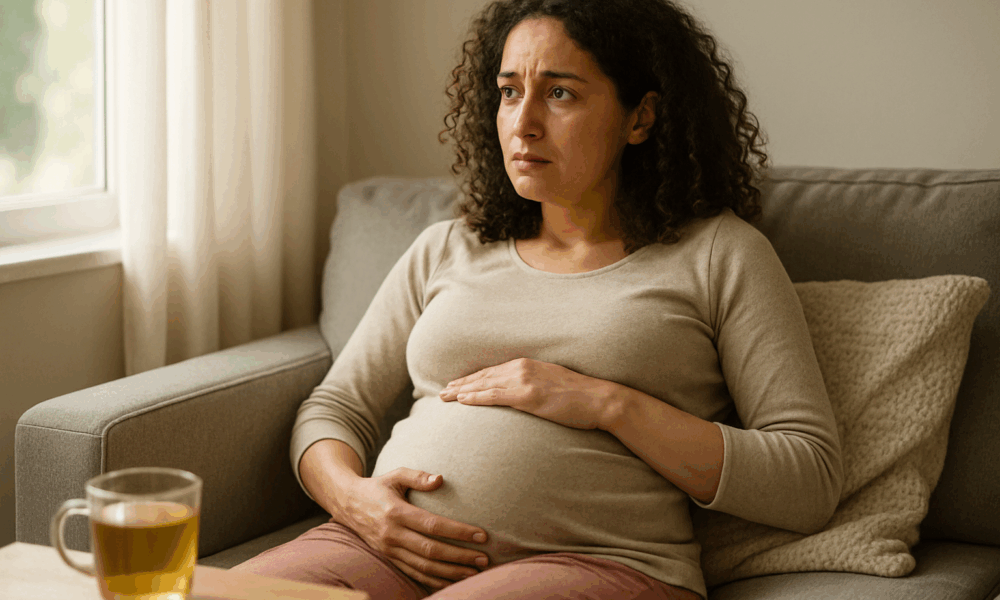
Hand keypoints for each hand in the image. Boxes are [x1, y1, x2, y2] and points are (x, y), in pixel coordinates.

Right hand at [337, 468, 489, 590]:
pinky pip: (413, 573)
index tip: (481, 535)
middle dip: (460, 556)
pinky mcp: (388, 558)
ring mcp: (389, 549)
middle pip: (431, 550)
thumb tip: (441, 479)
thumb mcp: (395, 475)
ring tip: (474, 571)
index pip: (432, 525)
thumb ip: (418, 476)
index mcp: (396, 512)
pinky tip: (453, 580)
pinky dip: (434, 580)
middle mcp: (392, 534)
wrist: (347, 503)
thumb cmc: (378, 487)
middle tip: (484, 558)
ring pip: (424, 566)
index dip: (458, 531)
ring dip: (450, 572)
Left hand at [439, 358, 613, 429]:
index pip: (493, 371)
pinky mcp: (527, 395)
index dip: (472, 378)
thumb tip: (523, 396)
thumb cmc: (579, 396)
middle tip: (442, 392)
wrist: (599, 399)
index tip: (457, 385)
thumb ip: (534, 385)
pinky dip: (475, 397)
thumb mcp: (553, 384)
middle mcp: (522, 368)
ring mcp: (524, 380)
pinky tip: (462, 401)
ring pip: (484, 384)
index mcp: (528, 364)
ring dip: (461, 391)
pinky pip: (494, 396)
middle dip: (461, 384)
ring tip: (444, 398)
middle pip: (483, 376)